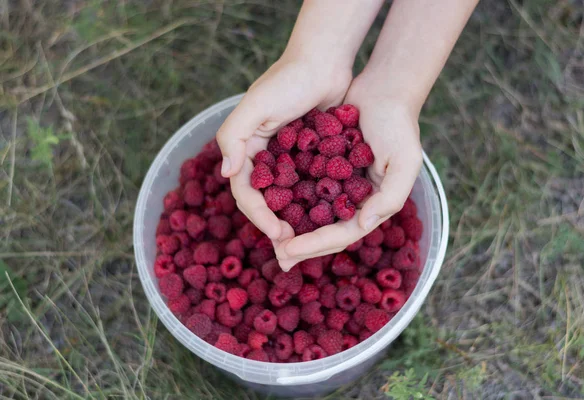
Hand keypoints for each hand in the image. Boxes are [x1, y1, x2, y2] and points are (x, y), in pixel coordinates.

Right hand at [217, 55, 351, 244]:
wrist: (324, 59)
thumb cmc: (289, 79)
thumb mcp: (256, 105)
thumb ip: (234, 136)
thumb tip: (225, 174)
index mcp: (247, 147)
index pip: (245, 190)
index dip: (258, 214)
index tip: (277, 234)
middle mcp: (266, 155)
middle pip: (265, 198)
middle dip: (275, 222)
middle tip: (292, 244)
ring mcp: (289, 156)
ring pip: (288, 195)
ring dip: (295, 217)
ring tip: (309, 236)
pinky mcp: (311, 153)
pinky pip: (310, 182)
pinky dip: (315, 200)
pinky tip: (329, 215)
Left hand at [276, 73, 422, 266]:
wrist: (384, 91)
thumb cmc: (398, 126)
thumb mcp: (405, 162)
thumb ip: (390, 198)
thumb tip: (362, 225)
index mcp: (372, 205)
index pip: (341, 235)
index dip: (315, 245)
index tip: (287, 250)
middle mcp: (354, 201)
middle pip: (324, 232)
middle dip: (301, 246)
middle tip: (276, 257)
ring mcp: (338, 185)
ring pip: (311, 215)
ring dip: (292, 228)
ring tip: (270, 237)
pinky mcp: (324, 168)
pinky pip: (304, 189)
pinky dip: (288, 199)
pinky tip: (268, 204)